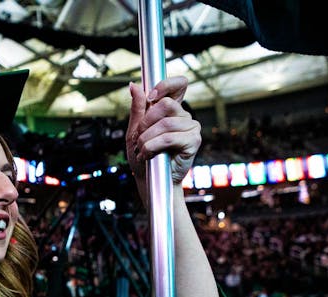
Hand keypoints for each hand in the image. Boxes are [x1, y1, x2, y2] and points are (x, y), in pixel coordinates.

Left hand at [126, 76, 200, 193]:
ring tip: (142, 150)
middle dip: (146, 122)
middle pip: (166, 104)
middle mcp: (183, 116)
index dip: (166, 85)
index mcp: (171, 110)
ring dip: (146, 138)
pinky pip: (169, 137)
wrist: (149, 180)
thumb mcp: (135, 131)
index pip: (179, 85)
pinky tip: (149, 155)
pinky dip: (153, 146)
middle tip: (139, 138)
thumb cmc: (143, 156)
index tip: (151, 96)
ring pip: (165, 123)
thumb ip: (138, 109)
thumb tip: (134, 86)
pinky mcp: (193, 141)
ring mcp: (191, 128)